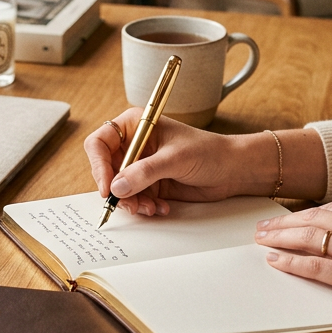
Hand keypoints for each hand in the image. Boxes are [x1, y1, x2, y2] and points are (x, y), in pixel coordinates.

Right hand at [84, 109, 275, 216]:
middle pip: (106, 169)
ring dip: (132, 201)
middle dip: (116, 189)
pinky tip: (161, 207)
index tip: (107, 187)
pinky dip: (143, 206)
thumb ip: (144, 172)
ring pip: (119, 188)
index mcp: (136, 125)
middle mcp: (135, 145)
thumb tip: (117, 186)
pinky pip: (135, 198)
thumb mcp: (175, 159)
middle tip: (130, 203)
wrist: (233, 170)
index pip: (101, 142)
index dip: (99, 165)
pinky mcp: (151, 183)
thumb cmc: (209, 151)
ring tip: (150, 207)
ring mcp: (142, 165)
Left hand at [254, 202, 331, 332]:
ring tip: (262, 240)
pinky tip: (276, 261)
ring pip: (309, 237)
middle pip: (314, 219)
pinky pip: (314, 266)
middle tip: (264, 227)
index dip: (307, 214)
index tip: (291, 217)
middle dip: (285, 222)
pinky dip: (291, 262)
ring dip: (280, 238)